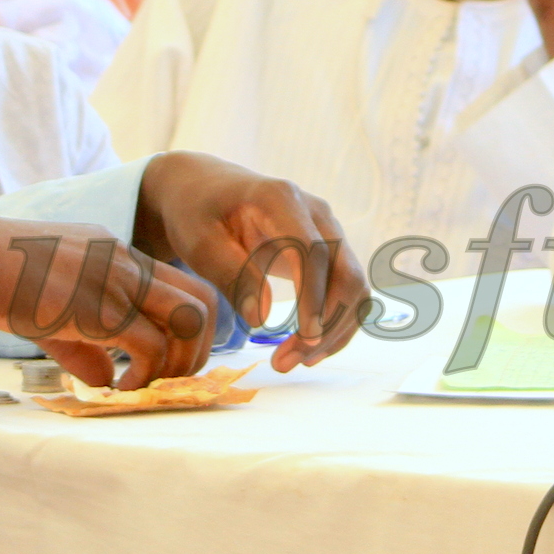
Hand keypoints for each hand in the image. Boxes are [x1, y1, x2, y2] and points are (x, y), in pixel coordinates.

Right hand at [0, 213, 212, 389]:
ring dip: (179, 364)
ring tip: (145, 388)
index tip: (170, 362)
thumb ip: (85, 341)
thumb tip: (107, 380)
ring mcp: (113, 281)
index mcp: (116, 253)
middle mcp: (124, 261)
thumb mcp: (49, 305)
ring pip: (190, 320)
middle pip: (203, 300)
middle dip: (199, 350)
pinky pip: (150, 347)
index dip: (190, 330)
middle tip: (168, 382)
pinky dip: (146, 376)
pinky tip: (117, 390)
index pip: (184, 285)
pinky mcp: (95, 308)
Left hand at [132, 152, 367, 369]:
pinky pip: (348, 291)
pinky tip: (309, 348)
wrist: (207, 191)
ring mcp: (329, 230)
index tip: (304, 338)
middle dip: (325, 324)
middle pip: (345, 273)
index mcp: (282, 199)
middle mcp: (316, 212)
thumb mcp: (200, 242)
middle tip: (286, 362)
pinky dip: (336, 323)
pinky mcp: (330, 250)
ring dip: (334, 330)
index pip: (312, 251)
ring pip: (354, 286)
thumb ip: (232, 275)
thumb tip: (262, 318)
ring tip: (294, 361)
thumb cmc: (198, 214)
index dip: (314, 297)